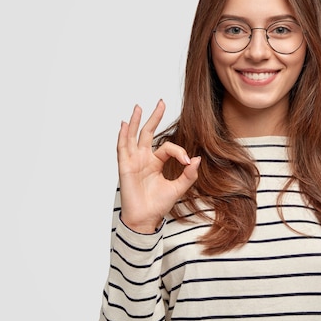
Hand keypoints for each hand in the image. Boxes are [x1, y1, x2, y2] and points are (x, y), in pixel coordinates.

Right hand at [116, 100, 200, 232]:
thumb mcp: (178, 187)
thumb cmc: (159, 205)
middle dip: (154, 117)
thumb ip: (189, 174)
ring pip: (133, 137)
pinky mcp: (125, 167)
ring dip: (135, 121)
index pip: (167, 147)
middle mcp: (143, 159)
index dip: (179, 151)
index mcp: (156, 162)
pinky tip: (124, 124)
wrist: (146, 219)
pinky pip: (122, 148)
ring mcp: (133, 161)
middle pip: (147, 133)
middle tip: (161, 102)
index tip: (188, 161)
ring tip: (138, 106)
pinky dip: (123, 136)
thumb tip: (198, 159)